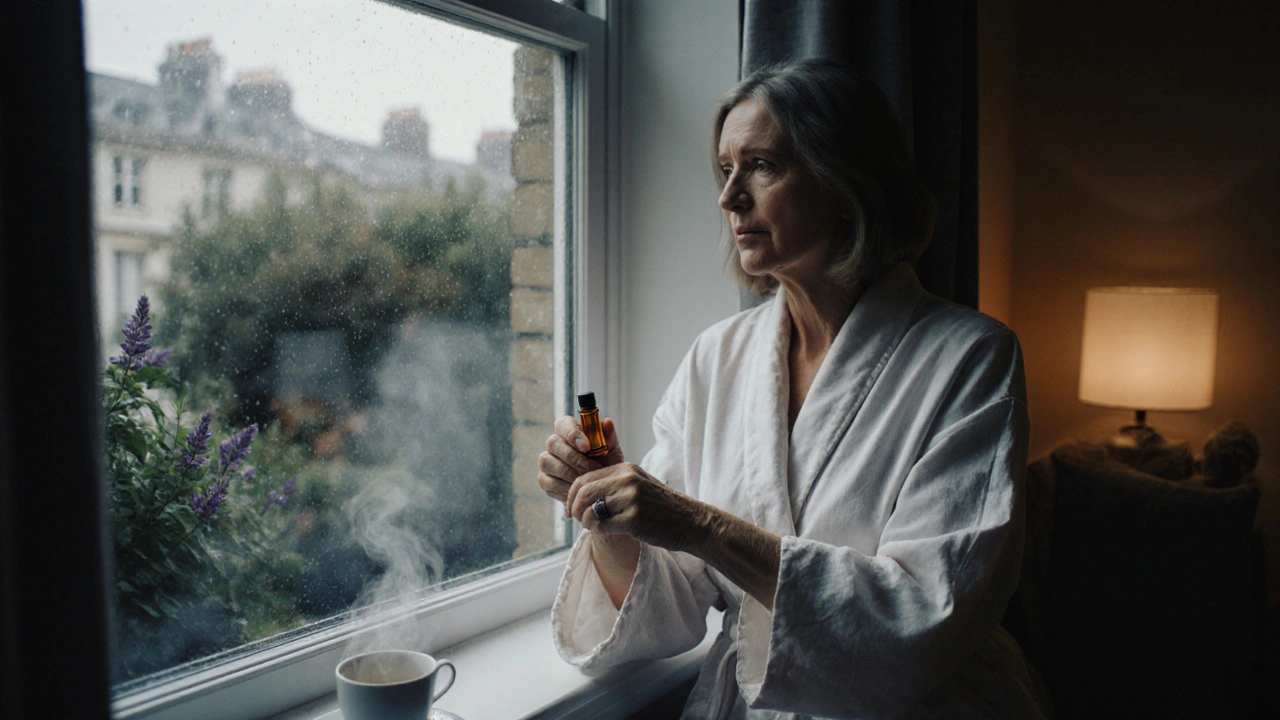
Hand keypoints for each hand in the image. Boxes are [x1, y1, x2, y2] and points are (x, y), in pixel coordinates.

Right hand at [537, 416, 623, 507]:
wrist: (602, 489)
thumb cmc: (606, 465)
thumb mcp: (612, 451)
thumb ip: (609, 437)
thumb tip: (607, 422)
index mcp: (570, 431)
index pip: (563, 424)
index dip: (572, 434)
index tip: (587, 447)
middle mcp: (555, 443)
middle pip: (553, 443)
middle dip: (573, 458)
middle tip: (591, 468)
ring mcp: (547, 461)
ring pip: (547, 462)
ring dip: (568, 473)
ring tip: (585, 480)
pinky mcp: (544, 479)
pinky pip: (548, 482)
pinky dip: (564, 487)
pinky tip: (577, 490)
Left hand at [566, 462, 709, 553]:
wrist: (691, 521)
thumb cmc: (662, 507)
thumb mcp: (639, 484)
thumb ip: (614, 484)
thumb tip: (581, 492)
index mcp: (625, 469)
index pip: (584, 478)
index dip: (571, 495)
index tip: (570, 509)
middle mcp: (627, 480)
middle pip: (583, 492)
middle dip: (575, 509)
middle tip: (578, 521)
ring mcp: (631, 499)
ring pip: (591, 510)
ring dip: (587, 523)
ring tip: (593, 528)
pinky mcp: (634, 519)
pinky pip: (603, 526)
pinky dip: (599, 532)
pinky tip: (607, 533)